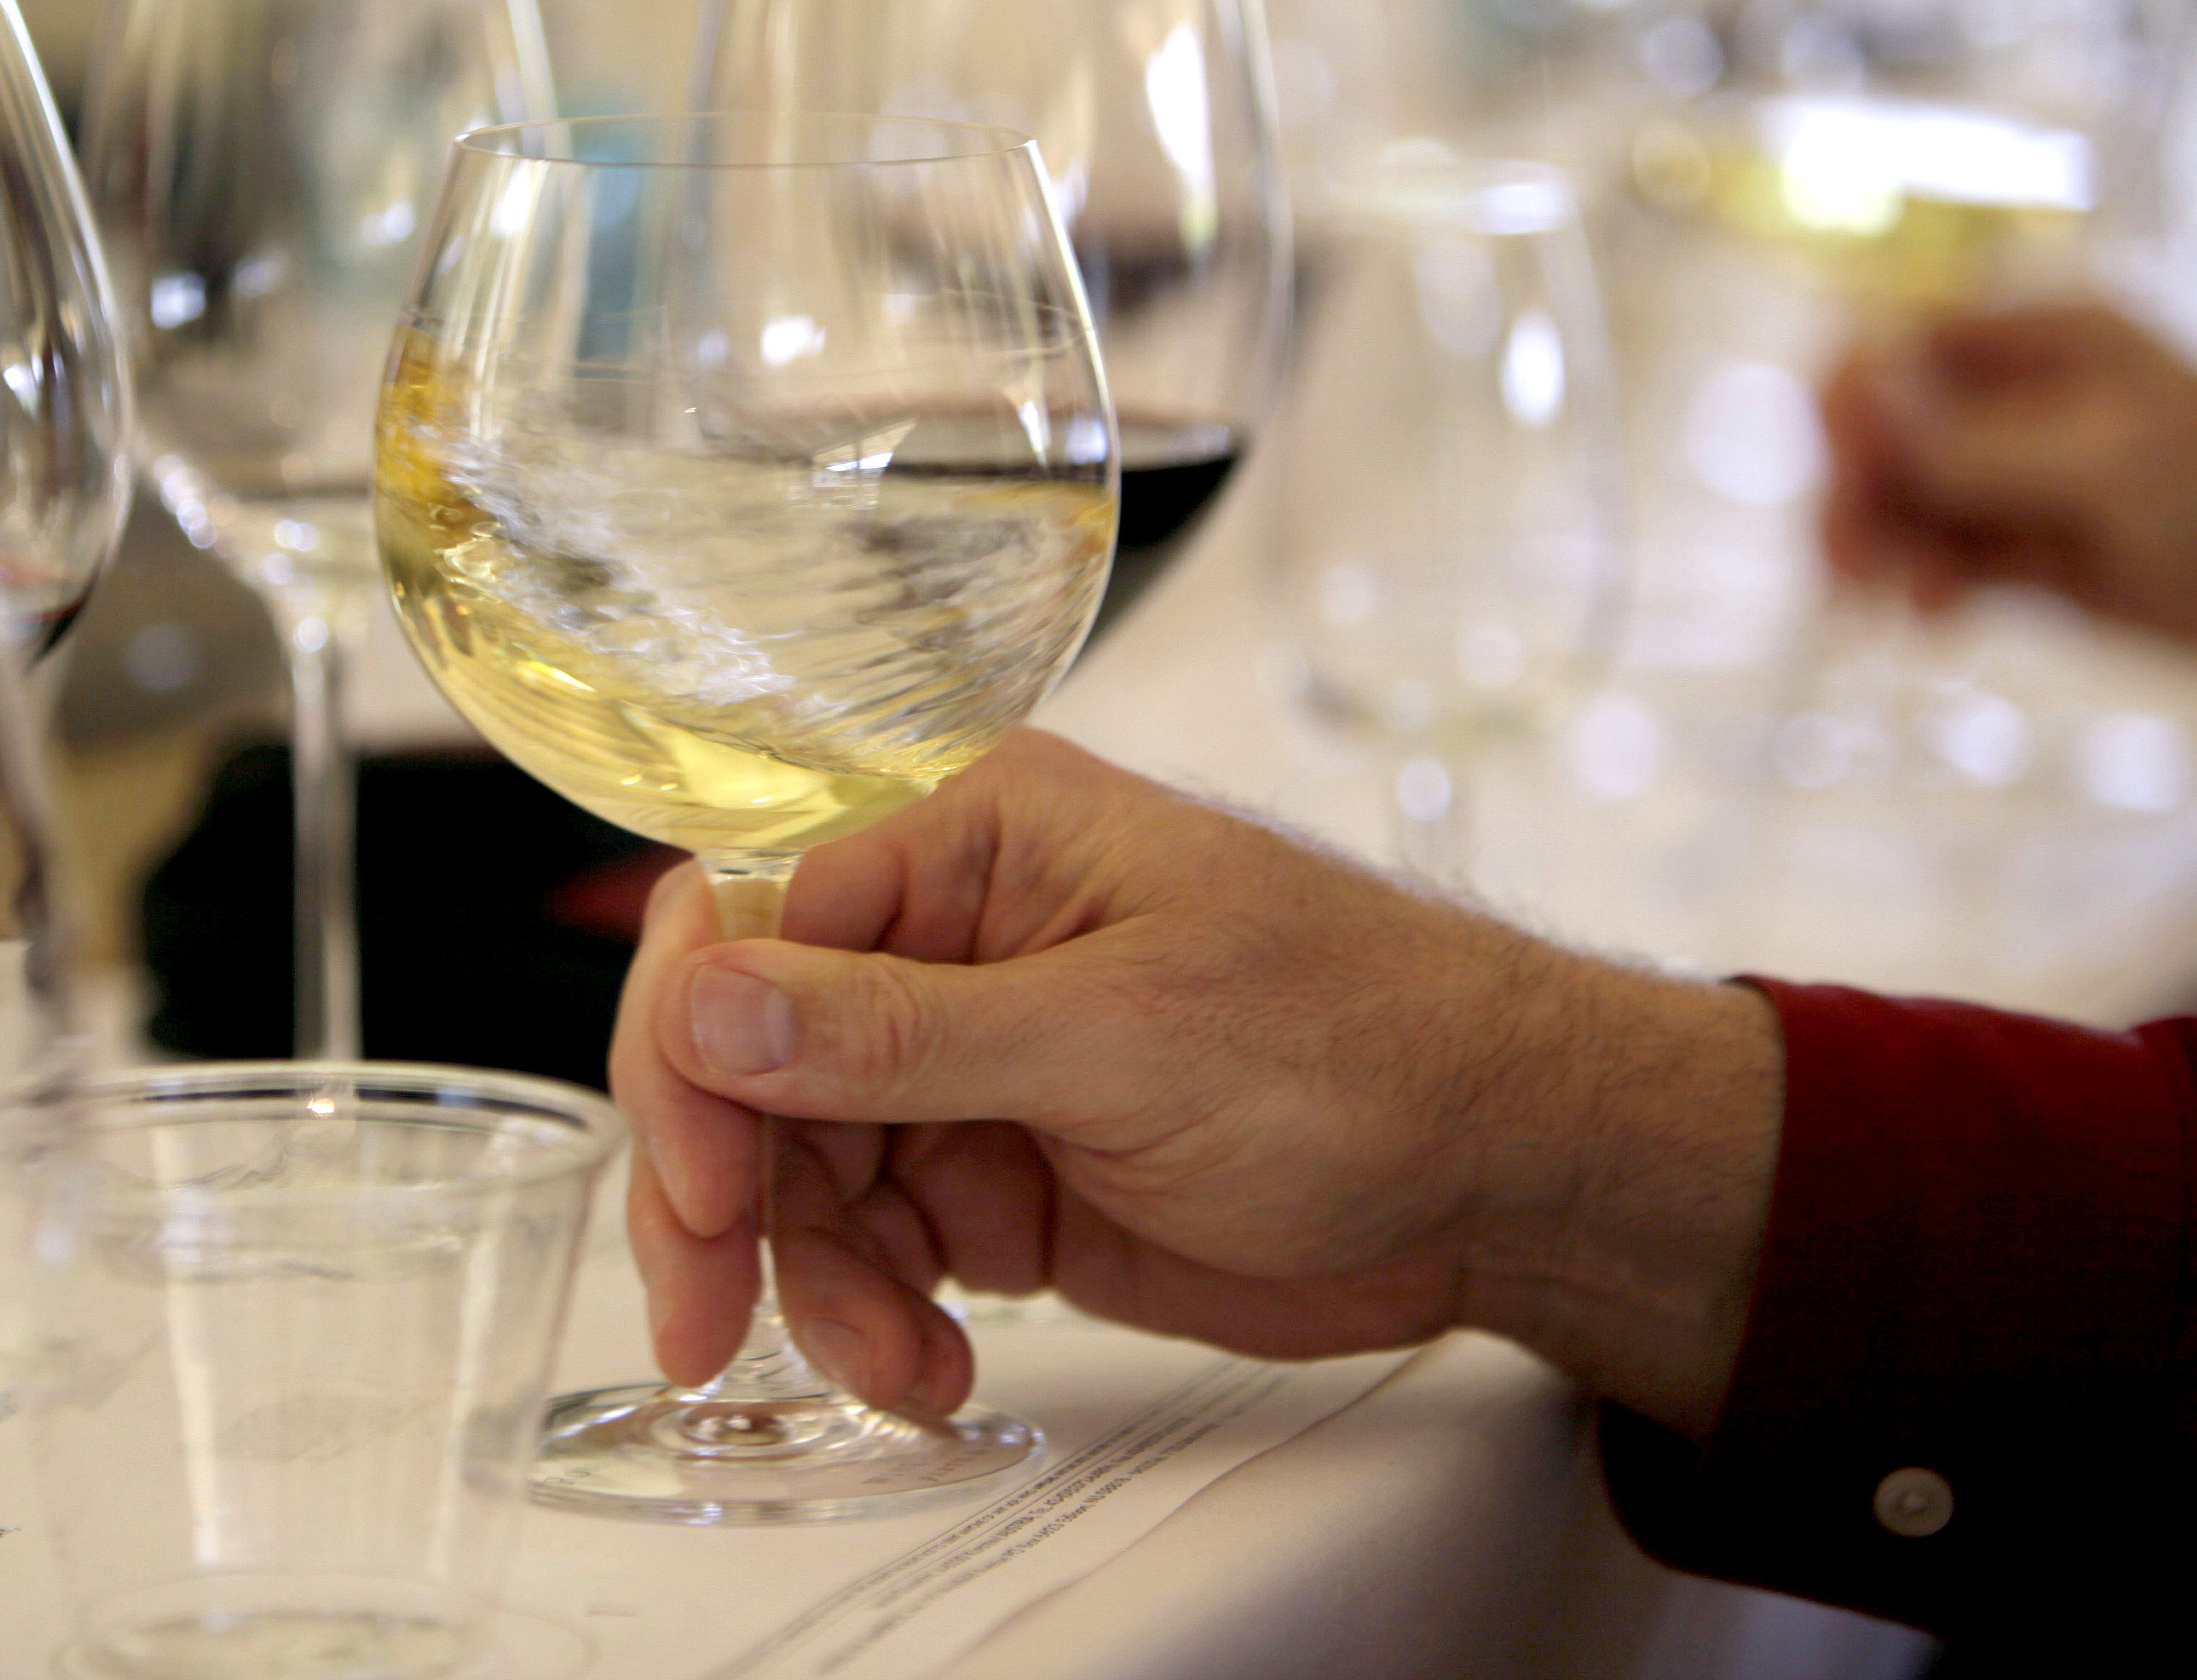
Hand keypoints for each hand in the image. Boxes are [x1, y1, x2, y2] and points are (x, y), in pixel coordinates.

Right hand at [612, 731, 1781, 1437]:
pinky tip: (934, 1363)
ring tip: (899, 1364)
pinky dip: (880, 1316)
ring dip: (820, 1284)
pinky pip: (874, 1242)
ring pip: (798, 1172)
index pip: (747, 920)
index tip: (703, 1194)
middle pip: (746, 1059)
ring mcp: (964, 1059)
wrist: (1501, 1171)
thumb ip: (895, 1030)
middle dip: (724, 1200)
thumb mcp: (1115, 1033)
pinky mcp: (993, 1169)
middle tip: (706, 1323)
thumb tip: (707, 1001)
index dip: (695, 1061)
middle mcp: (943, 936)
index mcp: (965, 832)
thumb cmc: (1359, 1041)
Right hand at [1822, 301, 2196, 672]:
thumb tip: (1858, 388)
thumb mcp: (2105, 460)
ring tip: (1891, 607)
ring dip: (1878, 551)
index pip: (1894, 343)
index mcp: (2040, 339)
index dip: (1850, 406)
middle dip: (1855, 496)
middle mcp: (2016, 401)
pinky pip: (1938, 560)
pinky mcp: (2029, 555)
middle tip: (1849, 572)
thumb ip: (1973, 440)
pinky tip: (1932, 623)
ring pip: (1899, 505)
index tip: (1849, 474)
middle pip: (1880, 433)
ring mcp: (2020, 480)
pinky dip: (1918, 587)